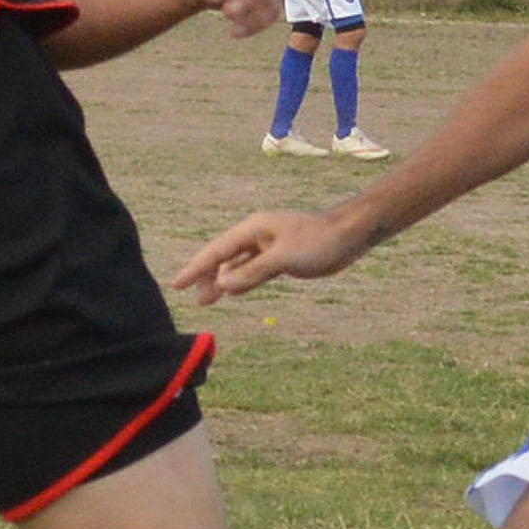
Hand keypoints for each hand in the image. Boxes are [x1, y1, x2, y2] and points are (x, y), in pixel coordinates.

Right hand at [173, 207, 365, 302]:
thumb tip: (223, 285)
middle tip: (194, 299)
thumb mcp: (283, 258)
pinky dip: (241, 280)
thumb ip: (252, 272)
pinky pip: (253, 269)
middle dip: (207, 276)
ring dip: (223, 281)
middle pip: (223, 256)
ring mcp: (269, 245)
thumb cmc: (319, 241)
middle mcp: (258, 234)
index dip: (196, 268)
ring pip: (238, 264)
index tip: (178, 284)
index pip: (217, 250)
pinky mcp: (282, 256)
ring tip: (207, 300)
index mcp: (254, 228)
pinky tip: (234, 291)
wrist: (351, 235)